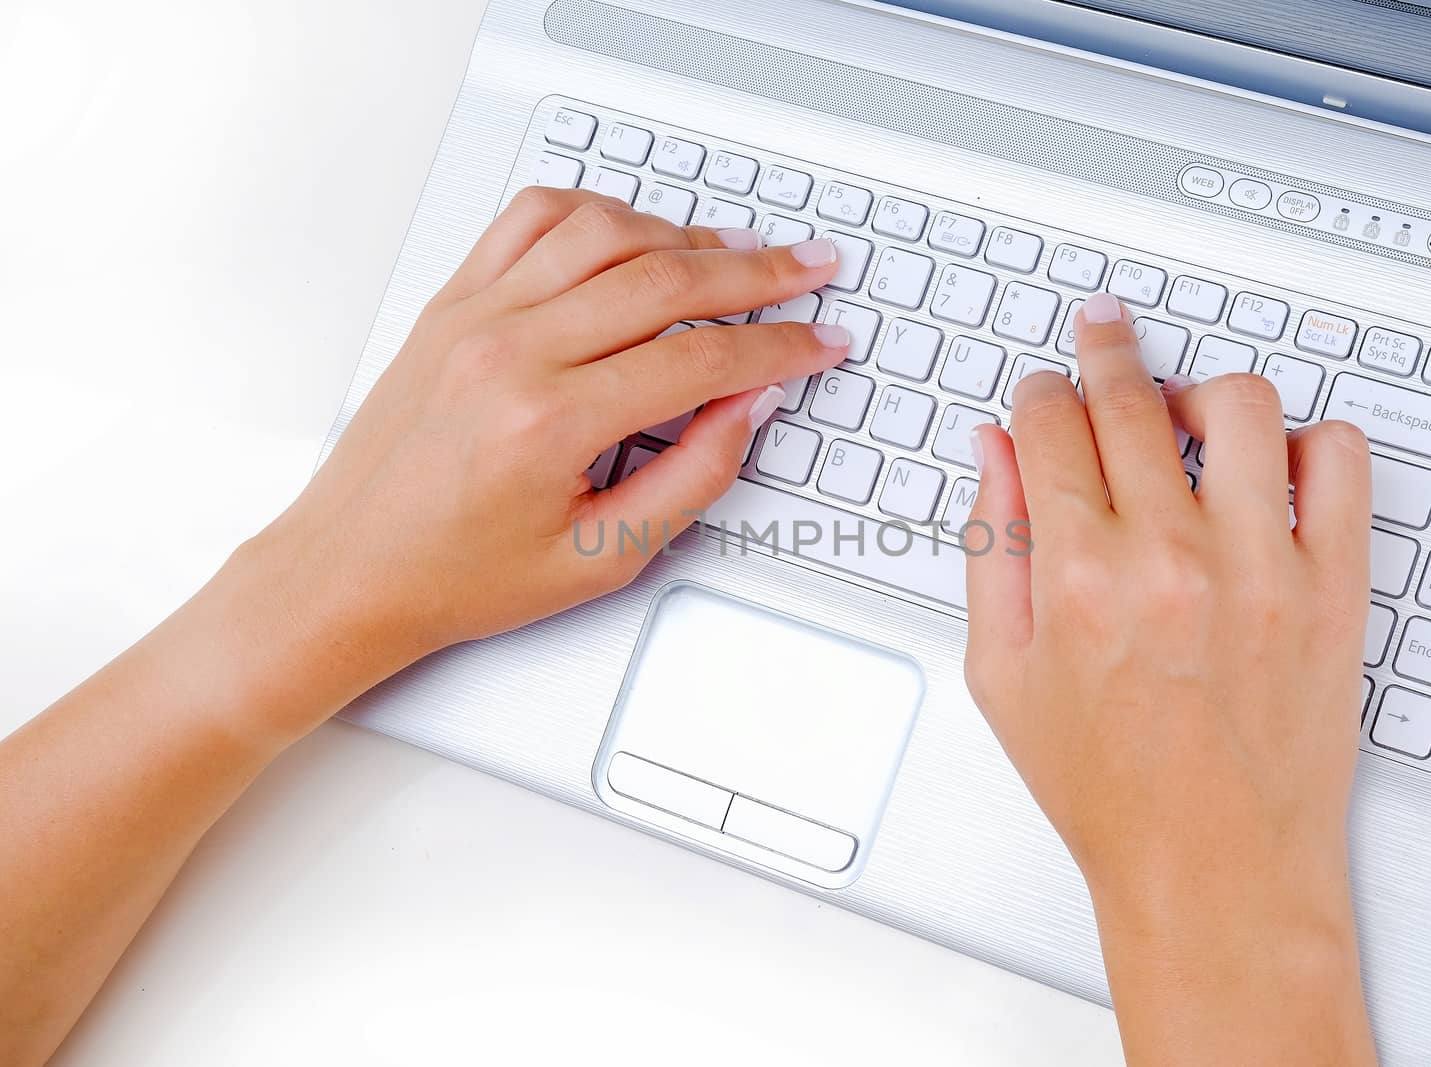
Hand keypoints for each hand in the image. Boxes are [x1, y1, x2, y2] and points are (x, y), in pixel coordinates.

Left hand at [248, 189, 848, 675]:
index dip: (779, 348)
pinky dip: (594, 211)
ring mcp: (474, 315)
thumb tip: (749, 409)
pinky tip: (634, 229)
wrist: (346, 571)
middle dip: (757, 273)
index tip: (820, 342)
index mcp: (549, 421)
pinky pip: (530, 220)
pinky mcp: (451, 303)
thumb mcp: (597, 561)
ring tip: (739, 251)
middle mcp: (509, 350)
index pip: (699, 361)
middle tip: (810, 268)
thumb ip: (689, 479)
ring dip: (683, 233)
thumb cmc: (455, 576)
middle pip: (664, 279)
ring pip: (602, 231)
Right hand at [963, 292, 1375, 1064]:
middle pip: (1131, 398)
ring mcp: (1261, 567)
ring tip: (1185, 412)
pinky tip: (1270, 465)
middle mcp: (1169, 560)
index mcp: (1077, 578)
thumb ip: (991, 549)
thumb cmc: (1110, 788)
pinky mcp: (1331, 587)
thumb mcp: (1003, 675)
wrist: (1213, 865)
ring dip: (1201, 389)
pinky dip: (1308, 441)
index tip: (1041, 393)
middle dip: (1104, 350)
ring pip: (1240, 405)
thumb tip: (992, 455)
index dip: (1037, 392)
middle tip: (1101, 334)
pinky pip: (1338, 463)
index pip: (1050, 426)